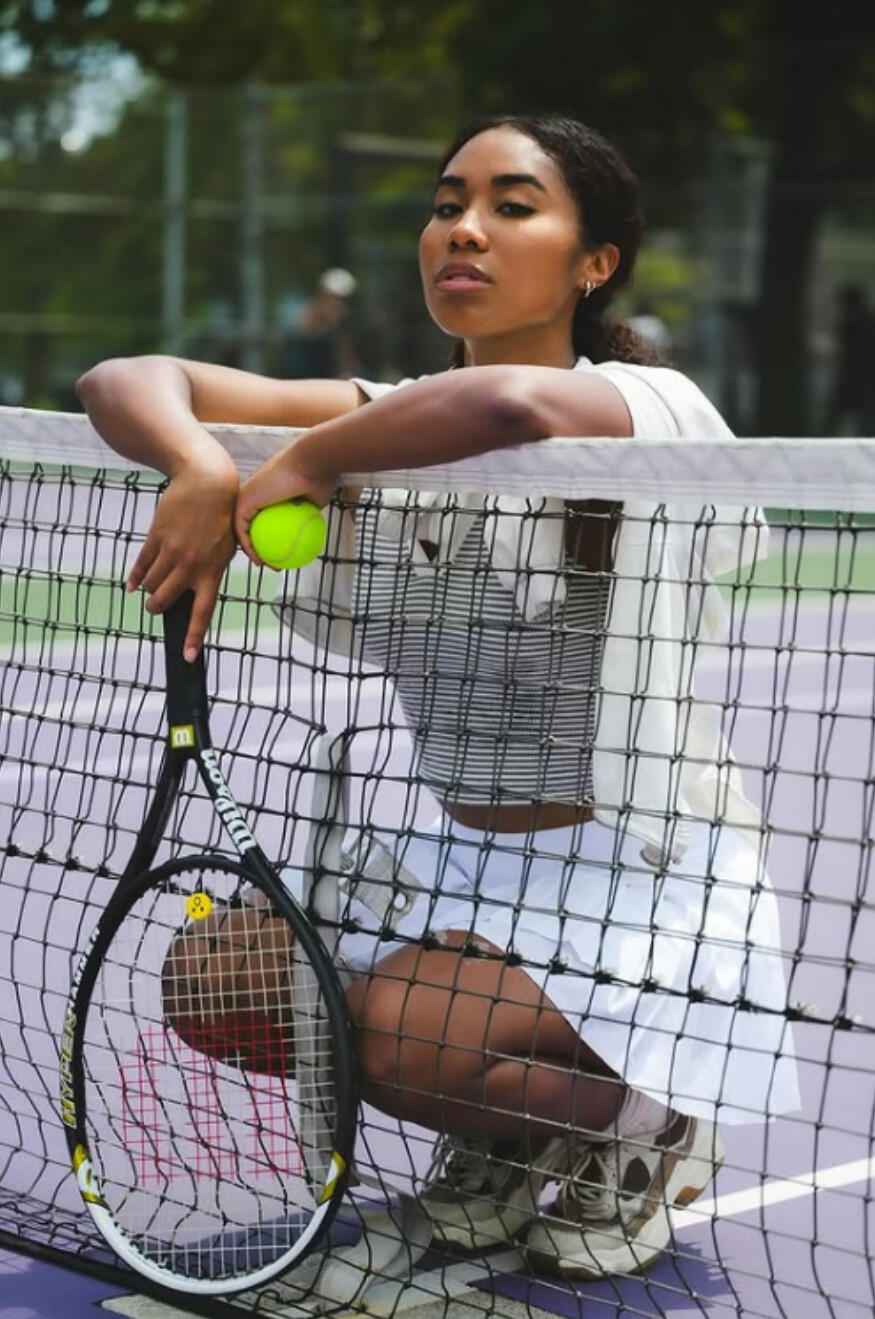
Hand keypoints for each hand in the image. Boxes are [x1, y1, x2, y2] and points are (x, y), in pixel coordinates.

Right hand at [127, 460, 238, 659]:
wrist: (207, 482)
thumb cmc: (223, 514)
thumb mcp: (231, 544)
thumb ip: (220, 568)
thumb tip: (224, 583)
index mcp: (212, 572)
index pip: (203, 612)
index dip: (194, 637)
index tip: (188, 657)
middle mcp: (190, 567)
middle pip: (165, 601)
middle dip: (158, 608)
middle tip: (156, 608)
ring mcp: (171, 552)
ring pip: (151, 584)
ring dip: (148, 591)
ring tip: (150, 591)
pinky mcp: (156, 538)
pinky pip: (140, 565)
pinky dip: (135, 577)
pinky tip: (132, 585)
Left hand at [235, 436, 338, 562]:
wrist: (312, 463)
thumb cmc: (319, 477)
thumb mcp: (315, 501)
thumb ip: (308, 513)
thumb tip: (312, 529)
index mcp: (268, 491)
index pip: (263, 519)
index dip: (269, 538)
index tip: (281, 554)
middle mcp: (254, 492)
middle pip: (251, 525)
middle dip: (258, 547)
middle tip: (273, 563)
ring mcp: (246, 495)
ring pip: (243, 530)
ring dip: (253, 552)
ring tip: (266, 566)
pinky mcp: (243, 501)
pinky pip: (243, 531)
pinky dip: (249, 549)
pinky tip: (261, 562)